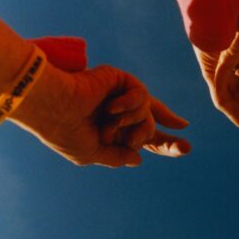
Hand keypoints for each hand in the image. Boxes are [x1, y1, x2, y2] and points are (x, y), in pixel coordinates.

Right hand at [12, 62, 189, 165]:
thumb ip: (117, 156)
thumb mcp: (92, 153)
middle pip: (153, 124)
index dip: (164, 144)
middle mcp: (118, 113)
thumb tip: (139, 158)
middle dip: (168, 141)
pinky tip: (111, 109)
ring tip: (108, 126)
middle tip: (185, 150)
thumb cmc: (65, 132)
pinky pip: (142, 96)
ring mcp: (120, 95)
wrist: (53, 109)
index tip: (184, 148)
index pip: (143, 138)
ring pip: (147, 115)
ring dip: (130, 124)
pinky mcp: (120, 79)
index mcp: (111, 130)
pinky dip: (129, 105)